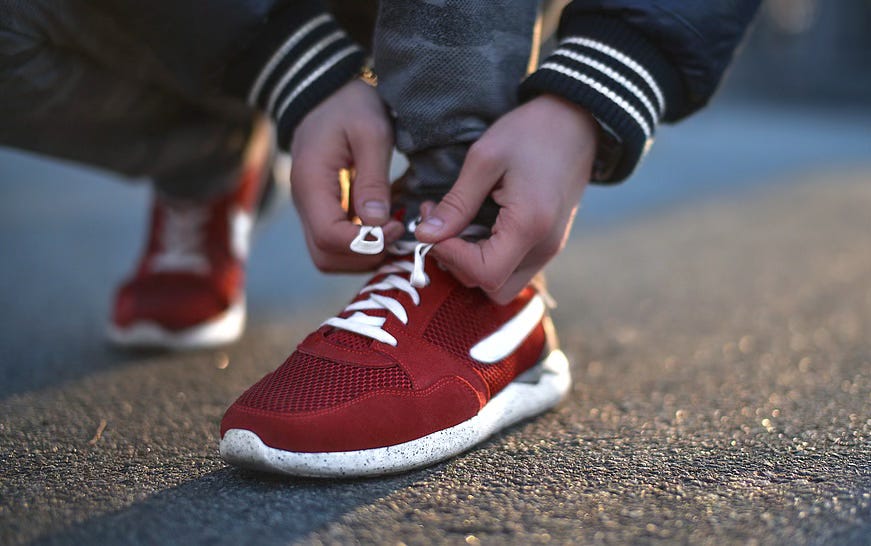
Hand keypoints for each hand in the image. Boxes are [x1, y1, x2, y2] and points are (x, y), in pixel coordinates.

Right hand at [290, 79, 403, 271]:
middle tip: (397, 234)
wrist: (328, 92)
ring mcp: (312, 209)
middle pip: (325, 256)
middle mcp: (305, 203)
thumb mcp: (371, 132)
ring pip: (329, 256)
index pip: (329, 237)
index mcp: (311, 184)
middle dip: (364, 255)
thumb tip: (379, 223)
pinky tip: (385, 226)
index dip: (366, 243)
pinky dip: (361, 245)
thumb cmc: (350, 105)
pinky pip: (336, 243)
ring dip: (363, 254)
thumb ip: (374, 179)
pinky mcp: (324, 209)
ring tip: (393, 231)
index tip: (397, 226)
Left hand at [414, 94, 597, 303]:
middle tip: (439, 227)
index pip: (483, 273)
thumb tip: (426, 235)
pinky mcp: (547, 243)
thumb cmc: (531, 132)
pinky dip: (488, 256)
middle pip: (492, 288)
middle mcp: (544, 247)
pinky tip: (475, 225)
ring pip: (502, 284)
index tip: (431, 226)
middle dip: (458, 264)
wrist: (576, 121)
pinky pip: (513, 267)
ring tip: (456, 225)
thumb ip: (456, 203)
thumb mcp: (484, 159)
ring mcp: (549, 248)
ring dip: (472, 264)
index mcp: (530, 226)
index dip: (449, 256)